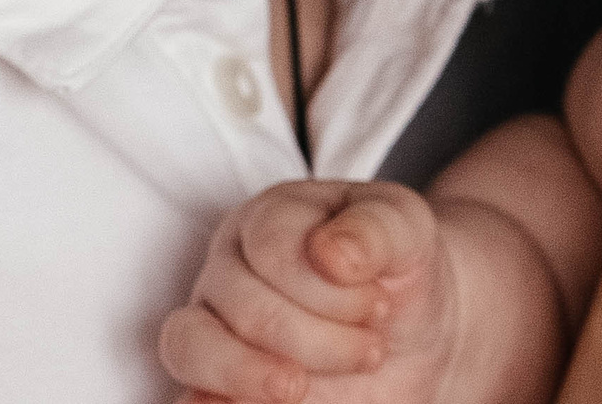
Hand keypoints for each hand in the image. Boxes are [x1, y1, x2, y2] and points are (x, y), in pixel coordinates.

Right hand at [159, 180, 453, 403]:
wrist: (414, 333)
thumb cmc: (399, 271)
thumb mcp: (409, 232)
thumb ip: (377, 229)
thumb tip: (330, 252)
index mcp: (272, 217)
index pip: (273, 247)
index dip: (328, 286)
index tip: (380, 305)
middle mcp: (230, 266)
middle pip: (242, 306)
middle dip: (316, 337)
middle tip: (372, 348)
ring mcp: (213, 323)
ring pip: (191, 346)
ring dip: (250, 374)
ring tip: (300, 389)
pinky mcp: (215, 380)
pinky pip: (187, 396)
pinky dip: (212, 403)